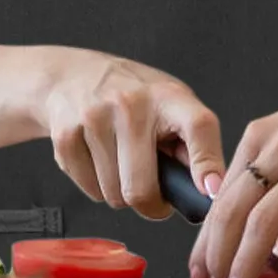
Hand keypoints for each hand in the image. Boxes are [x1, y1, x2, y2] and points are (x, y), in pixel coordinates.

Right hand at [40, 48, 225, 219]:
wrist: (71, 75)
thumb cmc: (131, 95)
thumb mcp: (169, 103)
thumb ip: (191, 143)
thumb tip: (211, 190)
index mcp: (168, 95)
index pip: (197, 126)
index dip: (207, 162)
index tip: (211, 192)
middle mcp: (131, 103)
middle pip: (142, 188)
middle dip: (149, 203)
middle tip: (151, 189)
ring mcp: (95, 117)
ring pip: (114, 195)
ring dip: (120, 192)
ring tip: (120, 162)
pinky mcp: (66, 135)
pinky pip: (89, 191)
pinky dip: (96, 186)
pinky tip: (98, 158)